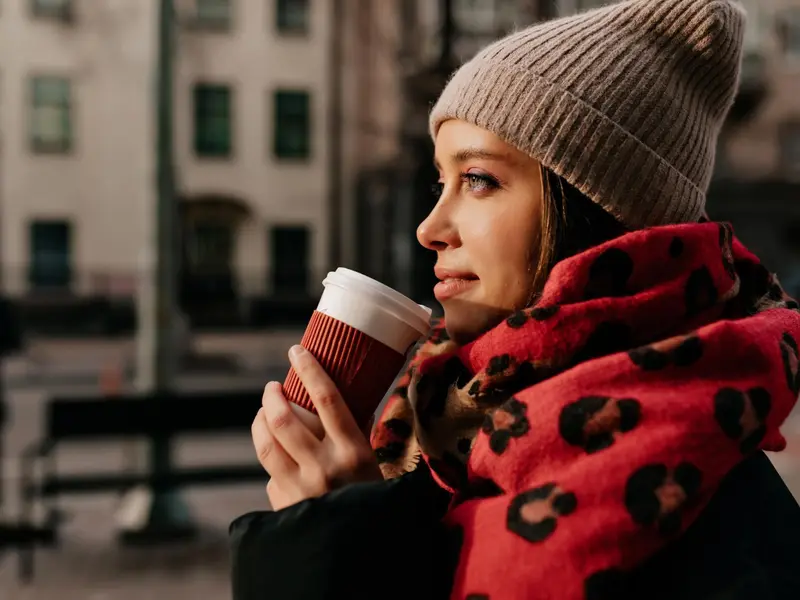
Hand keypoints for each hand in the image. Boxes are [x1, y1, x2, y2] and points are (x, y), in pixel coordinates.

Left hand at [251, 345, 382, 510]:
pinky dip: (273, 461)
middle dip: (272, 396)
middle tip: (273, 387)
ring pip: (266, 443)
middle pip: (285, 418)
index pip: (328, 399)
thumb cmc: (370, 500)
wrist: (358, 553)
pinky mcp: (283, 505)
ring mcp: (300, 488)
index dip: (309, 370)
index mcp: (355, 452)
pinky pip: (270, 473)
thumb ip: (355, 433)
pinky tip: (280, 459)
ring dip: (260, 421)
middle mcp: (325, 467)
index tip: (297, 351)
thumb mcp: (371, 465)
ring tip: (264, 411)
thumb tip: (343, 395)